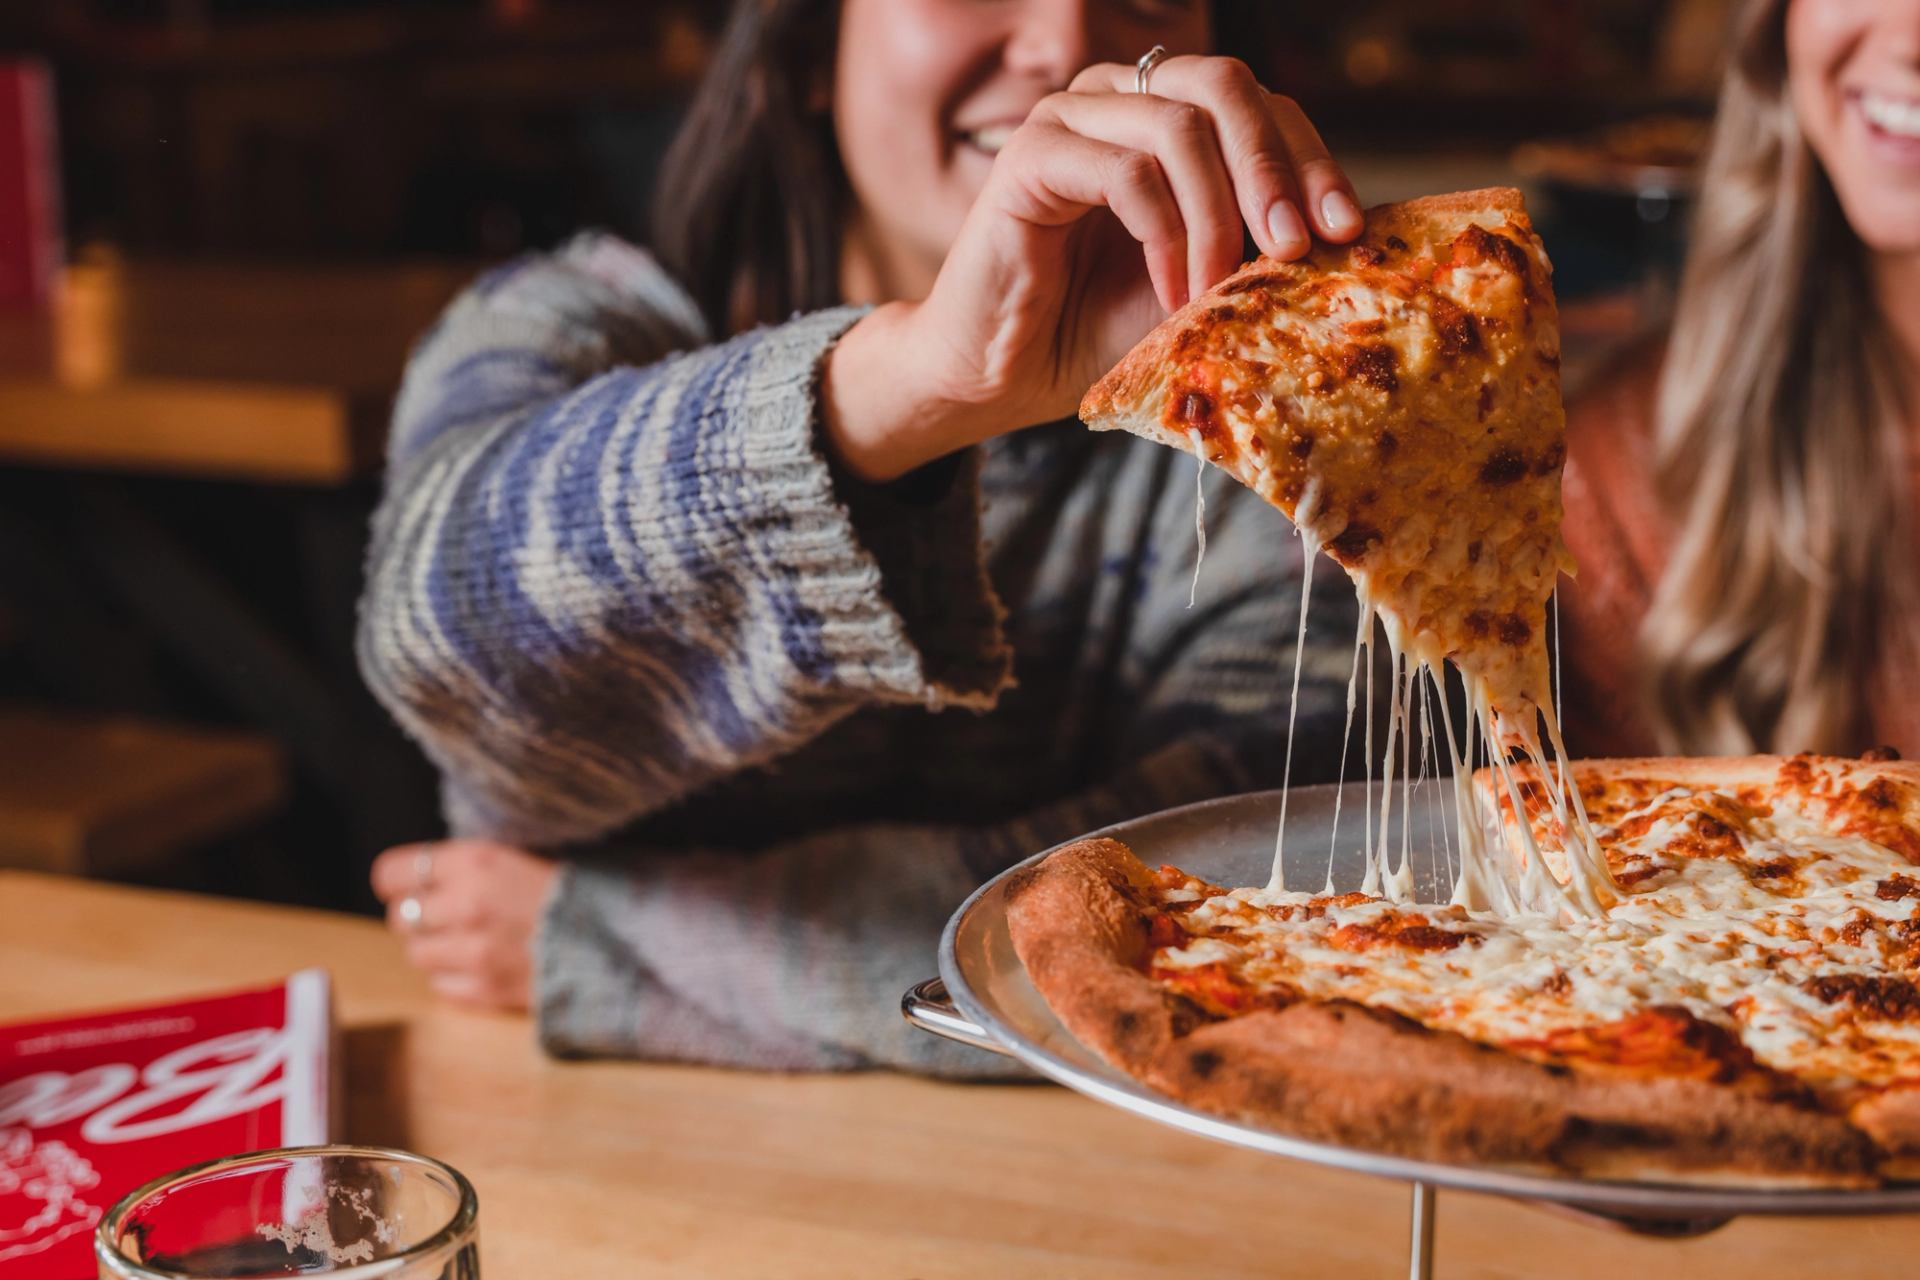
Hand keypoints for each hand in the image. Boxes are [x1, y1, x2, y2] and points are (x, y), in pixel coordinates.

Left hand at [370, 838, 559, 1011]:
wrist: (619, 938)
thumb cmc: (574, 889)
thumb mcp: (519, 854)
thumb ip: (470, 864)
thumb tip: (427, 875)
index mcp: (475, 861)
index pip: (392, 873)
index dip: (398, 880)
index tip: (411, 885)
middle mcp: (466, 904)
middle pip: (400, 916)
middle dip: (419, 916)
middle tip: (447, 915)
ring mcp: (473, 951)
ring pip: (416, 954)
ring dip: (434, 949)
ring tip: (466, 941)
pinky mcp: (484, 989)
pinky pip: (440, 985)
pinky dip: (453, 977)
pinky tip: (481, 964)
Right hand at [824, 55, 1360, 480]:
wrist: (1000, 374)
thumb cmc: (1096, 328)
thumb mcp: (1203, 279)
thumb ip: (1256, 239)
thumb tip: (1349, 229)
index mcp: (1163, 114)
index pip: (1258, 102)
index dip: (1309, 158)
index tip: (1343, 232)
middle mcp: (1117, 99)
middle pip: (1225, 84)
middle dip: (1273, 168)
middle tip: (1294, 248)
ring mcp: (1070, 119)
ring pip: (1178, 126)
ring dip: (1217, 216)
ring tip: (1214, 292)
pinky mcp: (1029, 156)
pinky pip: (1126, 171)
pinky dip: (1164, 234)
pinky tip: (1169, 289)